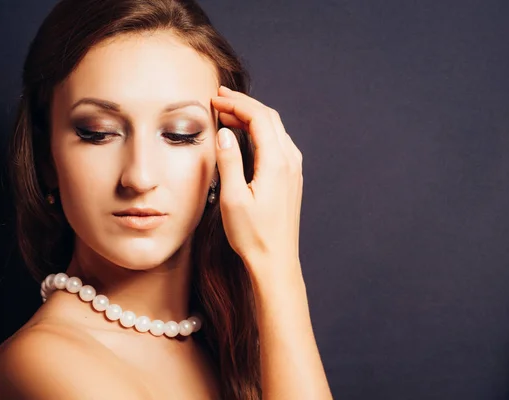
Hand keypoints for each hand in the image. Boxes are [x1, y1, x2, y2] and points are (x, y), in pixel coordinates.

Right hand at [211, 85, 302, 281]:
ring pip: (275, 128)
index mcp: (276, 162)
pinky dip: (260, 131)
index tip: (215, 98)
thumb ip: (229, 161)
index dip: (236, 103)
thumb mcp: (233, 198)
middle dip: (244, 104)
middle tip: (220, 98)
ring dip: (252, 116)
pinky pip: (277, 142)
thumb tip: (225, 132)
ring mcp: (293, 169)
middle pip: (269, 118)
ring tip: (227, 113)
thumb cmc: (253, 234)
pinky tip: (245, 135)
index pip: (258, 118)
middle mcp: (290, 161)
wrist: (276, 260)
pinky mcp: (291, 177)